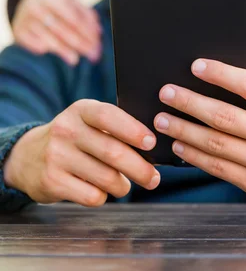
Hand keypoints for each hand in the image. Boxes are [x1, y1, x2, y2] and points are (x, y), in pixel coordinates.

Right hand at [3, 100, 160, 206]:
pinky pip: (93, 196)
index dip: (133, 130)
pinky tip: (100, 190)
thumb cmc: (77, 140)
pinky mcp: (51, 182)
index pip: (109, 116)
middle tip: (154, 179)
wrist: (27, 157)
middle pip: (113, 153)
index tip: (151, 143)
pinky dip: (104, 197)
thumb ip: (117, 129)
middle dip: (141, 169)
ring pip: (107, 178)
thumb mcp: (90, 124)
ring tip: (124, 184)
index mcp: (81, 110)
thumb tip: (154, 149)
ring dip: (123, 186)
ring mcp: (56, 156)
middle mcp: (66, 130)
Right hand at [12, 0, 101, 65]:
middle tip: (92, 55)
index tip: (97, 45)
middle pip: (62, 28)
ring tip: (75, 60)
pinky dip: (40, 47)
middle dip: (79, 44)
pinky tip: (48, 51)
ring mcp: (26, 18)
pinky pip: (30, 41)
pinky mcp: (19, 30)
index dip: (86, 33)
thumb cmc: (58, 6)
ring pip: (46, 36)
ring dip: (62, 50)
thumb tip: (97, 32)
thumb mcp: (73, 4)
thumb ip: (87, 16)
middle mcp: (37, 7)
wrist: (28, 1)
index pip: (73, 17)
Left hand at [154, 60, 245, 205]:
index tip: (196, 66)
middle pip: (225, 117)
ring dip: (184, 131)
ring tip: (162, 120)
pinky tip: (180, 145)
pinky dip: (195, 156)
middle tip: (166, 93)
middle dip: (190, 103)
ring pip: (216, 144)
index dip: (221, 75)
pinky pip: (220, 168)